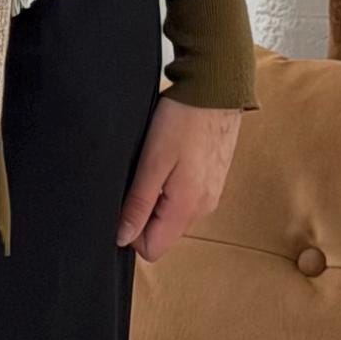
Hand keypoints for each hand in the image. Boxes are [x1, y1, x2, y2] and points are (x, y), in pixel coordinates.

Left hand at [116, 94, 245, 264]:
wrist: (217, 89)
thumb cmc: (183, 120)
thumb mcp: (152, 161)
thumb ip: (138, 203)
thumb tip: (123, 237)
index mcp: (187, 208)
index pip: (151, 249)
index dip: (131, 231)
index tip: (126, 200)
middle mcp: (203, 208)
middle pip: (163, 234)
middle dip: (144, 214)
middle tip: (139, 176)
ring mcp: (210, 194)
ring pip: (173, 216)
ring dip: (158, 199)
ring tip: (155, 164)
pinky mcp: (212, 180)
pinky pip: (185, 198)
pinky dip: (172, 187)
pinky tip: (170, 159)